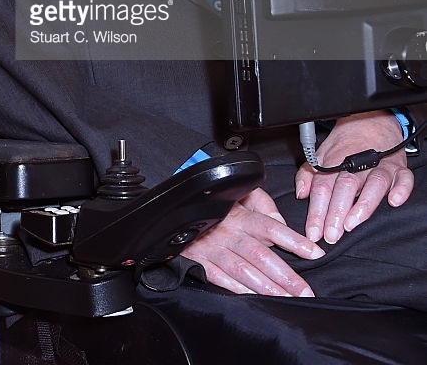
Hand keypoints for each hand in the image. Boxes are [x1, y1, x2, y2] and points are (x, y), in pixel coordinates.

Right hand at [180, 186, 323, 295]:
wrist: (178, 214)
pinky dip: (240, 291)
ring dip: (268, 288)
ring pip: (245, 271)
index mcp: (240, 215)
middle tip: (306, 292)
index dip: (294, 240)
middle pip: (261, 255)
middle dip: (286, 276)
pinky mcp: (202, 263)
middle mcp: (229, 232)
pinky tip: (257, 299)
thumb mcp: (239, 194)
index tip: (316, 253)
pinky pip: (222, 279)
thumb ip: (263, 204)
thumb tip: (281, 220)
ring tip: (288, 299)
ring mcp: (215, 249)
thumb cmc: (216, 206)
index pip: (271, 226)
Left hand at [295, 111, 413, 245]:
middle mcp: (358, 164)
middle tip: (331, 234)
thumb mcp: (321, 153)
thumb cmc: (345, 143)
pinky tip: (394, 201)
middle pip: (346, 187)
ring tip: (352, 223)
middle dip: (336, 212)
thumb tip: (300, 194)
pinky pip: (404, 178)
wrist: (370, 121)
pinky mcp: (399, 168)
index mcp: (336, 161)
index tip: (313, 231)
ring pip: (373, 184)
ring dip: (363, 204)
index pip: (323, 187)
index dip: (317, 211)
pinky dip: (401, 189)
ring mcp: (380, 165)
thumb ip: (309, 174)